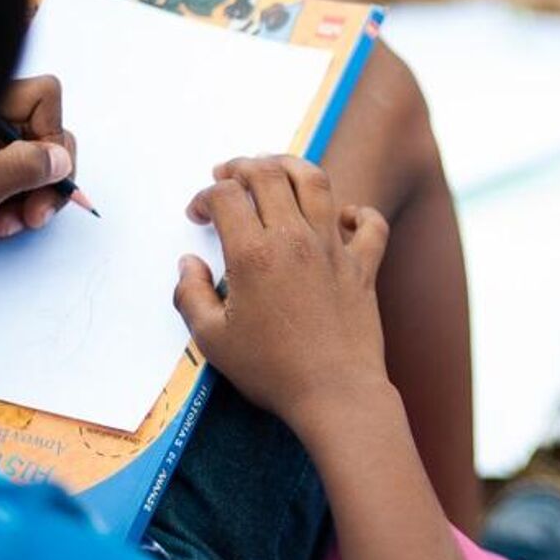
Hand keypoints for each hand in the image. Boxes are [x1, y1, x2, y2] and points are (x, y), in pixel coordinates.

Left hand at [0, 76, 78, 263]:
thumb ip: (25, 166)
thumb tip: (62, 159)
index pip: (44, 97)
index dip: (53, 134)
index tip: (47, 173)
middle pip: (49, 132)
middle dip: (49, 177)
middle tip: (37, 215)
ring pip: (43, 162)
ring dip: (36, 198)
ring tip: (10, 224)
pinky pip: (28, 182)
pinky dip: (22, 207)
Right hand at [174, 157, 392, 431]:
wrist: (335, 394)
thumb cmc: (272, 371)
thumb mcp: (213, 341)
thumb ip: (190, 296)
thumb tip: (188, 264)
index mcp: (253, 255)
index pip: (225, 197)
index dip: (204, 197)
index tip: (198, 215)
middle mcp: (294, 240)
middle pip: (268, 175)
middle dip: (241, 166)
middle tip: (227, 175)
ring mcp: (333, 249)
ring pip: (316, 182)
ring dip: (291, 166)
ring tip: (275, 169)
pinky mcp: (364, 266)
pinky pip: (370, 223)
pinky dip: (358, 212)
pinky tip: (341, 217)